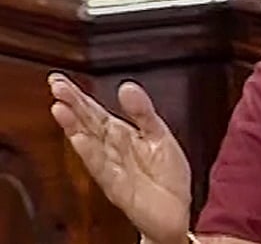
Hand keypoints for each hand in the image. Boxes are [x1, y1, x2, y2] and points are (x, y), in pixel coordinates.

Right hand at [49, 72, 191, 243]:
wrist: (176, 210)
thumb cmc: (166, 175)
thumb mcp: (160, 135)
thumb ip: (143, 112)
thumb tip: (127, 86)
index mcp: (122, 135)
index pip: (95, 112)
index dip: (79, 96)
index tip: (60, 80)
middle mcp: (112, 150)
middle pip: (88, 124)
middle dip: (72, 105)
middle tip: (56, 86)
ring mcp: (112, 168)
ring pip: (90, 144)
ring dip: (74, 127)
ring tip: (61, 109)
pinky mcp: (118, 187)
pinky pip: (102, 168)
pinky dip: (91, 154)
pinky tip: (80, 140)